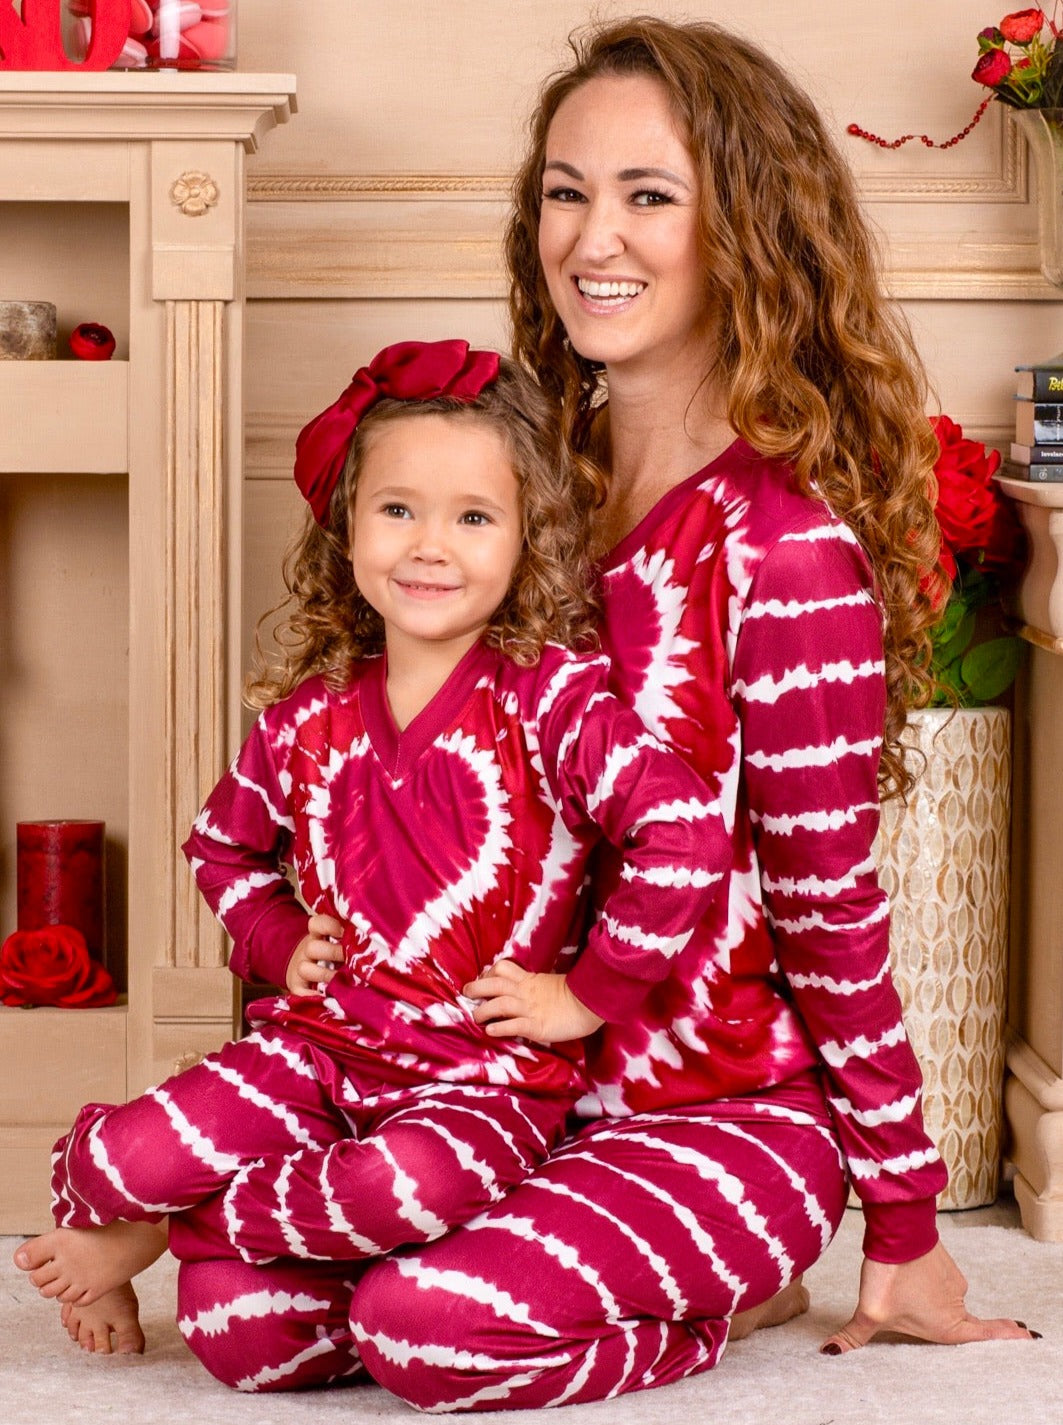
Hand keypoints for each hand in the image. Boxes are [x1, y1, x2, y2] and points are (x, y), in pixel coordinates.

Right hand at [285, 913, 345, 994]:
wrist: (305, 972)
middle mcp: (307, 950)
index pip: (316, 924)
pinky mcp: (296, 988)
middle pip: (312, 947)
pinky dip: (313, 996)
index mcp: (317, 935)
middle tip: (353, 959)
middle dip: (334, 953)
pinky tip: (329, 998)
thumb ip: (349, 939)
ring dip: (325, 975)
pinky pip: (300, 993)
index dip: (329, 926)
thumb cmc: (332, 955)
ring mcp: (300, 969)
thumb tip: (369, 941)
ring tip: (342, 980)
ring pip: (304, 968)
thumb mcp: (337, 941)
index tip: (344, 931)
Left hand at [463, 961, 604, 1044]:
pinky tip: (491, 1031)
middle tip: (466, 992)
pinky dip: (499, 1028)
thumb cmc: (575, 995)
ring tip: (476, 1018)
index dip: (488, 972)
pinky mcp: (536, 1026)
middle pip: (494, 984)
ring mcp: (530, 1009)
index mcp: (530, 980)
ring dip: (483, 1011)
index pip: (503, 968)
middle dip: (477, 987)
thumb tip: (520, 991)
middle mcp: (526, 992)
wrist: (591, 1003)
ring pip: (498, 1005)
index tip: (482, 979)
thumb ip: (535, 986)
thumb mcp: (550, 984)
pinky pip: (513, 1026)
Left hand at [821, 1241, 1036, 1353]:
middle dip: (960, 1323)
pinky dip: (924, 1277)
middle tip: (959, 1320)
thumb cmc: (890, 1274)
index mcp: (948, 1324)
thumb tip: (829, 1353)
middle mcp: (956, 1304)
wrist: (897, 1228)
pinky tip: (907, 1272)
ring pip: (943, 1296)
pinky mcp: (943, 1261)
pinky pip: (935, 1277)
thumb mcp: (869, 1311)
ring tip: (904, 1291)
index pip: (983, 1336)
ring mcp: (952, 1280)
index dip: (1003, 1337)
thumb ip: (853, 1336)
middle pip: (962, 1320)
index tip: (1027, 1335)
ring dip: (929, 1296)